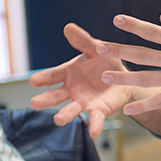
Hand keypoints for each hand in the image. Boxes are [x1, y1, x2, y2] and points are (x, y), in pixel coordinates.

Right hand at [29, 23, 134, 137]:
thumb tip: (69, 27)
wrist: (126, 78)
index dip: (43, 78)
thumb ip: (83, 41)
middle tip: (34, 103)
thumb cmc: (106, 63)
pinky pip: (95, 119)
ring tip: (58, 120)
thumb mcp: (96, 49)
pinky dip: (94, 126)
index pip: (52, 76)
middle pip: (55, 96)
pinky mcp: (98, 111)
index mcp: (68, 73)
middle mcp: (72, 90)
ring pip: (71, 109)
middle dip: (45, 100)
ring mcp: (83, 102)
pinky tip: (94, 133)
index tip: (33, 80)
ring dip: (64, 115)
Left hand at [96, 12, 160, 114]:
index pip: (153, 31)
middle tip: (100, 48)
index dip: (134, 25)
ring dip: (125, 78)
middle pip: (143, 54)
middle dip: (120, 51)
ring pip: (147, 79)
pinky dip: (144, 106)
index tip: (116, 20)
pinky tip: (128, 109)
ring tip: (105, 78)